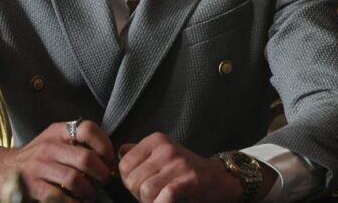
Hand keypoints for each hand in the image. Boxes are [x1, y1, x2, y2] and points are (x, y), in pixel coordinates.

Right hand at [0, 120, 115, 201]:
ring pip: (76, 179)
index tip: (109, 159)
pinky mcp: (32, 186)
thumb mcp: (54, 140)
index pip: (87, 129)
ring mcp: (39, 166)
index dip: (104, 144)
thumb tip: (109, 158)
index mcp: (58, 131)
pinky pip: (60, 197)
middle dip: (102, 173)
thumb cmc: (38, 157)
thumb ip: (76, 143)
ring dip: (89, 192)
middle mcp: (49, 145)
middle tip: (104, 180)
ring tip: (90, 194)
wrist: (3, 169)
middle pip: (86, 158)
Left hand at [118, 132, 242, 202]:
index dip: (129, 181)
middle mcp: (166, 148)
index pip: (124, 164)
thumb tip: (119, 154)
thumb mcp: (162, 154)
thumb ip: (139, 153)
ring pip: (145, 190)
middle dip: (138, 194)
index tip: (141, 186)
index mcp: (156, 140)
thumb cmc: (185, 170)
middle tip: (152, 196)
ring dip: (150, 201)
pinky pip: (163, 195)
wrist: (218, 178)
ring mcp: (177, 163)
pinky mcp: (188, 180)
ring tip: (160, 199)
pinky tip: (168, 201)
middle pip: (132, 180)